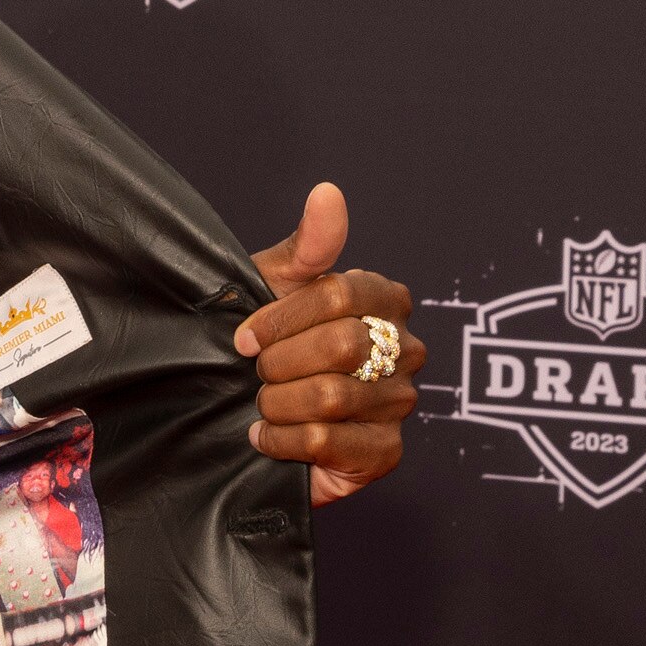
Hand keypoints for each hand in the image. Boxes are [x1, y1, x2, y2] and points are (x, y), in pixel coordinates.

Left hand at [234, 182, 421, 504]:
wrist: (240, 414)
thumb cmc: (264, 343)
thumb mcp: (274, 287)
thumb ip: (307, 246)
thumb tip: (327, 193)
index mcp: (384, 300)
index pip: (340, 294)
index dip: (281, 317)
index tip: (244, 336)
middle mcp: (405, 349)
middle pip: (341, 345)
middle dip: (278, 362)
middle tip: (256, 373)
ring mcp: (400, 402)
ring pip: (333, 396)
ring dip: (277, 403)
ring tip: (261, 405)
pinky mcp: (386, 452)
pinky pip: (330, 442)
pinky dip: (284, 440)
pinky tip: (267, 437)